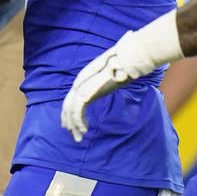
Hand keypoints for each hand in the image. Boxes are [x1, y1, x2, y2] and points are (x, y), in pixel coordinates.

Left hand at [61, 10, 181, 141]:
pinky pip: (77, 109)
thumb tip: (118, 77)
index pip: (74, 97)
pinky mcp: (87, 90)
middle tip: (73, 134)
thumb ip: (113, 76)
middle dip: (69, 120)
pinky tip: (84, 131)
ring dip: (73, 124)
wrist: (129, 58)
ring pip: (70, 109)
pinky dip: (78, 121)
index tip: (73, 124)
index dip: (70, 111)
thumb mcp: (117, 72)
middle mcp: (81, 82)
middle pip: (68, 104)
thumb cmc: (126, 64)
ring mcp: (83, 86)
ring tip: (78, 137)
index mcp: (86, 78)